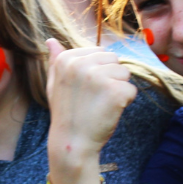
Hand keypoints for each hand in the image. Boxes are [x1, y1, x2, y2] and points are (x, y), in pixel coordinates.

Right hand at [45, 39, 135, 183]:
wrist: (72, 143)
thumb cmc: (66, 113)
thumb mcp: (54, 84)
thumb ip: (56, 61)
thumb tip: (51, 40)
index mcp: (67, 59)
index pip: (100, 52)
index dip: (98, 72)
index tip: (85, 90)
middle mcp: (81, 64)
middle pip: (114, 60)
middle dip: (110, 78)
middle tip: (94, 99)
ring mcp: (98, 77)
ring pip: (125, 73)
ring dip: (118, 89)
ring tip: (101, 105)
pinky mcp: (115, 91)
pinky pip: (131, 90)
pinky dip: (125, 103)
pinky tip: (109, 112)